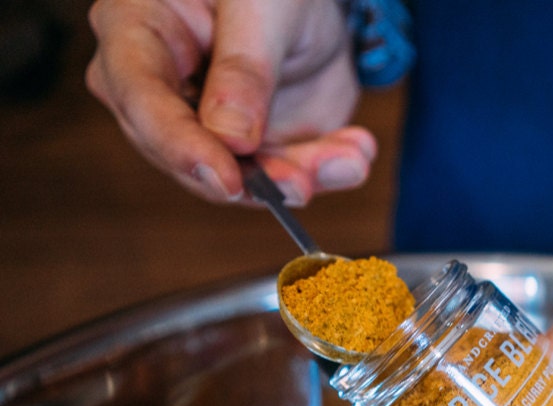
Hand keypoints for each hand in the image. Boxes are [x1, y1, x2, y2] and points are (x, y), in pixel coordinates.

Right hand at [86, 0, 372, 204]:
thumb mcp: (263, 5)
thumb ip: (244, 69)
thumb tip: (231, 139)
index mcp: (137, 31)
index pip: (141, 99)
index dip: (180, 147)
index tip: (227, 179)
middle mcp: (161, 89)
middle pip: (188, 156)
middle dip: (255, 176)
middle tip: (304, 183)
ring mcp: (207, 125)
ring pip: (241, 177)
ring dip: (300, 177)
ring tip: (351, 160)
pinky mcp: (254, 147)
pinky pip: (283, 173)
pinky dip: (324, 170)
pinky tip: (356, 154)